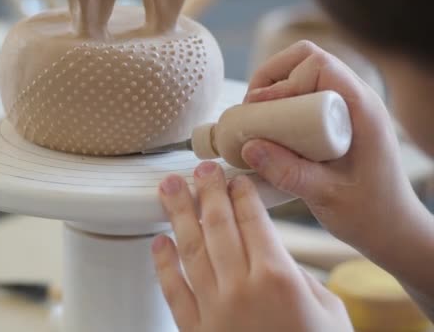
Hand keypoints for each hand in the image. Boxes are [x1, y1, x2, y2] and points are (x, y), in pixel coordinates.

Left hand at [152, 161, 351, 330]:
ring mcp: (214, 310)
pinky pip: (173, 291)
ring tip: (168, 187)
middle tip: (199, 168)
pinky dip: (162, 264)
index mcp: (277, 277)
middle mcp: (241, 288)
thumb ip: (295, 274)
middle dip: (207, 191)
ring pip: (190, 250)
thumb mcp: (326, 308)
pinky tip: (157, 241)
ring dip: (179, 215)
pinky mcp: (196, 331)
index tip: (233, 176)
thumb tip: (269, 252)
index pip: (252, 220)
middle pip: (218, 226)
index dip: (240, 194)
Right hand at [241, 40, 422, 252]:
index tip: (259, 111)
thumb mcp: (325, 196)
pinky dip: (282, 100)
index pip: (319, 65)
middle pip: (308, 58)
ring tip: (256, 117)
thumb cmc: (369, 214)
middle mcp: (357, 99)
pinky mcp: (338, 119)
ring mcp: (348, 107)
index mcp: (362, 110)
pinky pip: (307, 93)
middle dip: (271, 76)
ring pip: (305, 71)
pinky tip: (270, 128)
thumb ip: (288, 173)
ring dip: (275, 86)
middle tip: (251, 109)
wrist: (392, 228)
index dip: (282, 81)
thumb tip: (248, 146)